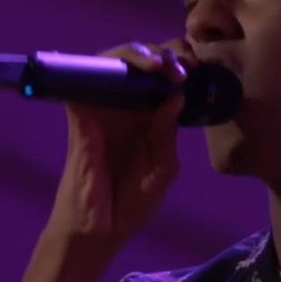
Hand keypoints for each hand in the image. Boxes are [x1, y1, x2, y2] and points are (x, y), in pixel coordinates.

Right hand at [44, 39, 196, 256]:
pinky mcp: (80, 112)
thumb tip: (176, 96)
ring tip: (160, 66)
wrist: (99, 229)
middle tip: (183, 65)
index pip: (166, 77)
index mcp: (149, 116)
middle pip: (142, 61)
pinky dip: (105, 66)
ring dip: (138, 54)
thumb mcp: (162, 168)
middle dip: (166, 52)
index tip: (200, 69)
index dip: (182, 65)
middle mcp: (125, 105)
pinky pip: (86, 78)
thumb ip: (168, 133)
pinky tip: (131, 72)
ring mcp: (101, 106)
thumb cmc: (132, 202)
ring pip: (114, 61)